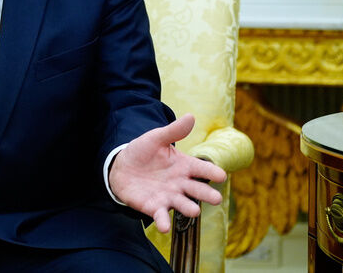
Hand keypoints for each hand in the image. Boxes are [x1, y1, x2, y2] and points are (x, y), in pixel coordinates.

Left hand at [107, 114, 226, 233]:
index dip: (211, 171)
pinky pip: (160, 215)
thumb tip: (191, 116)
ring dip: (187, 208)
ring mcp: (168, 196)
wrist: (121, 167)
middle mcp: (179, 183)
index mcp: (183, 165)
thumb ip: (173, 131)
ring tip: (194, 211)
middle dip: (206, 194)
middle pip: (196, 189)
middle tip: (216, 198)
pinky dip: (163, 221)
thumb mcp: (155, 138)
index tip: (221, 175)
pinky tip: (164, 226)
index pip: (201, 168)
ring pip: (181, 204)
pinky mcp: (154, 207)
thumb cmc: (143, 152)